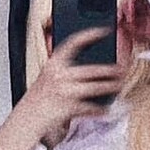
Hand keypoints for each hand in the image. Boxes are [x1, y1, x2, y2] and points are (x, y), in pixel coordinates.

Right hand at [0, 29, 125, 149]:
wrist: (27, 118)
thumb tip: (90, 62)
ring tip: (120, 85)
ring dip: (111, 87)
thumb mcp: (49, 76)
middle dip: (110, 70)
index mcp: (54, 63)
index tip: (104, 31)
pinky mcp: (70, 108)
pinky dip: (100, 109)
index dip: (90, 34)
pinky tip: (106, 108)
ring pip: (96, 88)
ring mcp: (65, 92)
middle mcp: (60, 75)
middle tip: (122, 69)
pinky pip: (91, 108)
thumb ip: (65, 67)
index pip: (73, 42)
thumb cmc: (40, 97)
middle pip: (92, 70)